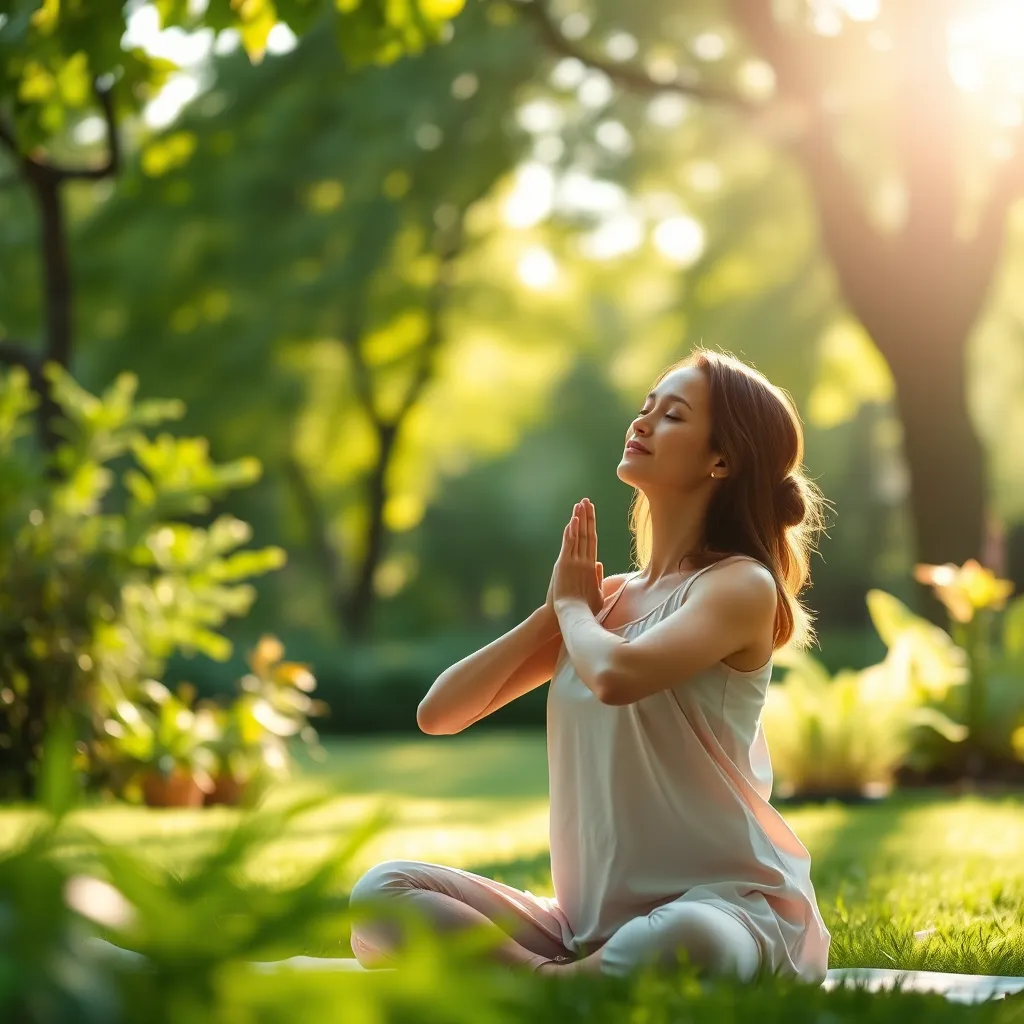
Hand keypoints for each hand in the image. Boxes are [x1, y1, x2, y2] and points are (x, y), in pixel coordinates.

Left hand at [546, 498, 603, 617]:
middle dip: (587, 516)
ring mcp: (575, 562)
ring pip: (578, 536)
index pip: (593, 541)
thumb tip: (599, 563)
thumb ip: (598, 577)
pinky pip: (569, 544)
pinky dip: (572, 532)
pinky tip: (573, 519)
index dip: (592, 525)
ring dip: (579, 519)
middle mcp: (585, 561)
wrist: (571, 615)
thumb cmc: (584, 609)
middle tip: (587, 501)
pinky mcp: (564, 564)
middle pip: (587, 534)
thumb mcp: (597, 594)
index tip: (592, 513)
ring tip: (580, 504)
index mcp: (591, 567)